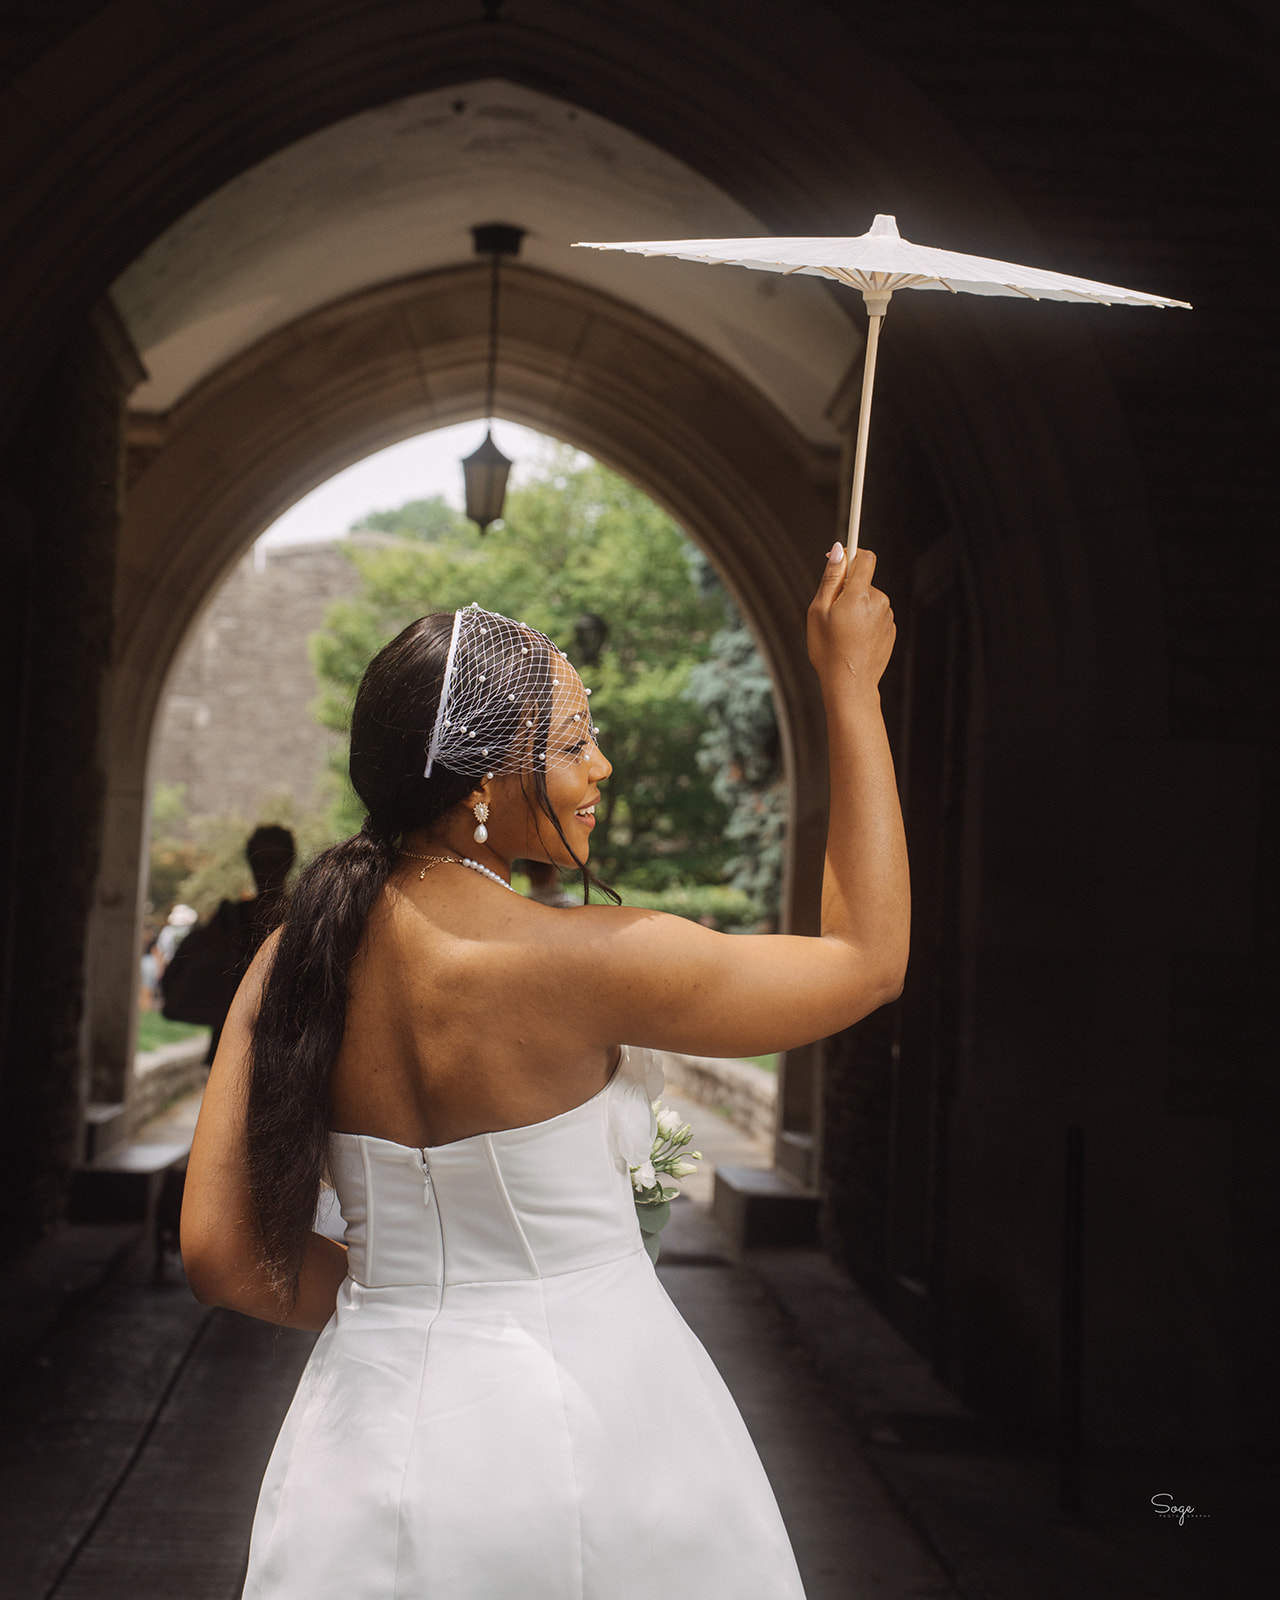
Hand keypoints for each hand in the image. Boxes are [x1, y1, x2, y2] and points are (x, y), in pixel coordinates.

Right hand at [807, 544, 895, 697]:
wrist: (849, 685)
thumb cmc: (828, 650)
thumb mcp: (819, 611)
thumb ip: (831, 578)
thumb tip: (839, 550)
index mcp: (860, 594)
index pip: (865, 557)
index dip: (852, 553)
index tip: (839, 558)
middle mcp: (879, 602)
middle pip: (864, 581)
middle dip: (848, 590)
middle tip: (831, 613)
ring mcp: (887, 617)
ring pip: (869, 600)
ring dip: (856, 607)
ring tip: (842, 632)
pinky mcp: (890, 630)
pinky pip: (875, 616)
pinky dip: (864, 622)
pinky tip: (853, 640)